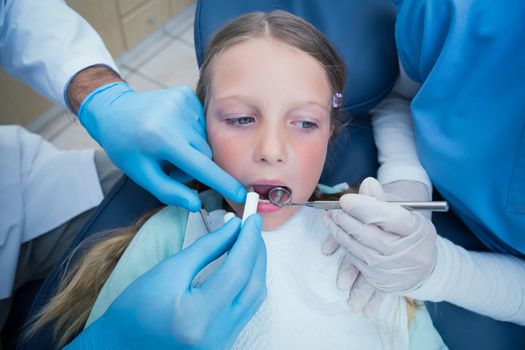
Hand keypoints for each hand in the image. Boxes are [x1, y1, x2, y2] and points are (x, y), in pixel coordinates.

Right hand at [67, 215, 265, 348]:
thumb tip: (235, 228)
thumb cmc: (135, 308)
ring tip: (248, 241)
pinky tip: (242, 265)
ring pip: (255, 299)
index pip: (237, 272)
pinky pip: (247, 309)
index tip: (253, 218)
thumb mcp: (169, 270)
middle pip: (253, 286)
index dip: (248, 241)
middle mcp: (216, 336)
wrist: (122, 345)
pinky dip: (248, 283)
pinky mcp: (223, 343)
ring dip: (256, 267)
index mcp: (197, 317)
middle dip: (256, 252)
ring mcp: (222, 343)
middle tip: (252, 226)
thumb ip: (206, 248)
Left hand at [78, 82, 245, 210]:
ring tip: (170, 144)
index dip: (223, 183)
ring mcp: (183, 102)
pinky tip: (174, 129)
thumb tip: (196, 205)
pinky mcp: (187, 94)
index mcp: (161, 138)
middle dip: (193, 165)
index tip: (242, 195)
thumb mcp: (141, 175)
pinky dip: (192, 132)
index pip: (201, 166)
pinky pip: (202, 124)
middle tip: (170, 163)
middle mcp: (175, 117)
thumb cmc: (126, 146)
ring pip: (205, 140)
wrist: (114, 110)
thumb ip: (170, 192)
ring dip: (193, 149)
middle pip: (205, 154)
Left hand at [325, 177, 437, 293]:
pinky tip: (340, 236)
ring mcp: (395, 270)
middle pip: (370, 234)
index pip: (389, 217)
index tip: (344, 200)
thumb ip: (382, 199)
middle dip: (346, 220)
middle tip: (333, 210)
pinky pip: (357, 263)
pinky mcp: (382, 283)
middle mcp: (409, 253)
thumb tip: (368, 183)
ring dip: (340, 233)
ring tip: (330, 219)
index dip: (364, 207)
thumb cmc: (409, 232)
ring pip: (359, 250)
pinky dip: (346, 247)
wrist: (423, 265)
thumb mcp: (403, 211)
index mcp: (417, 230)